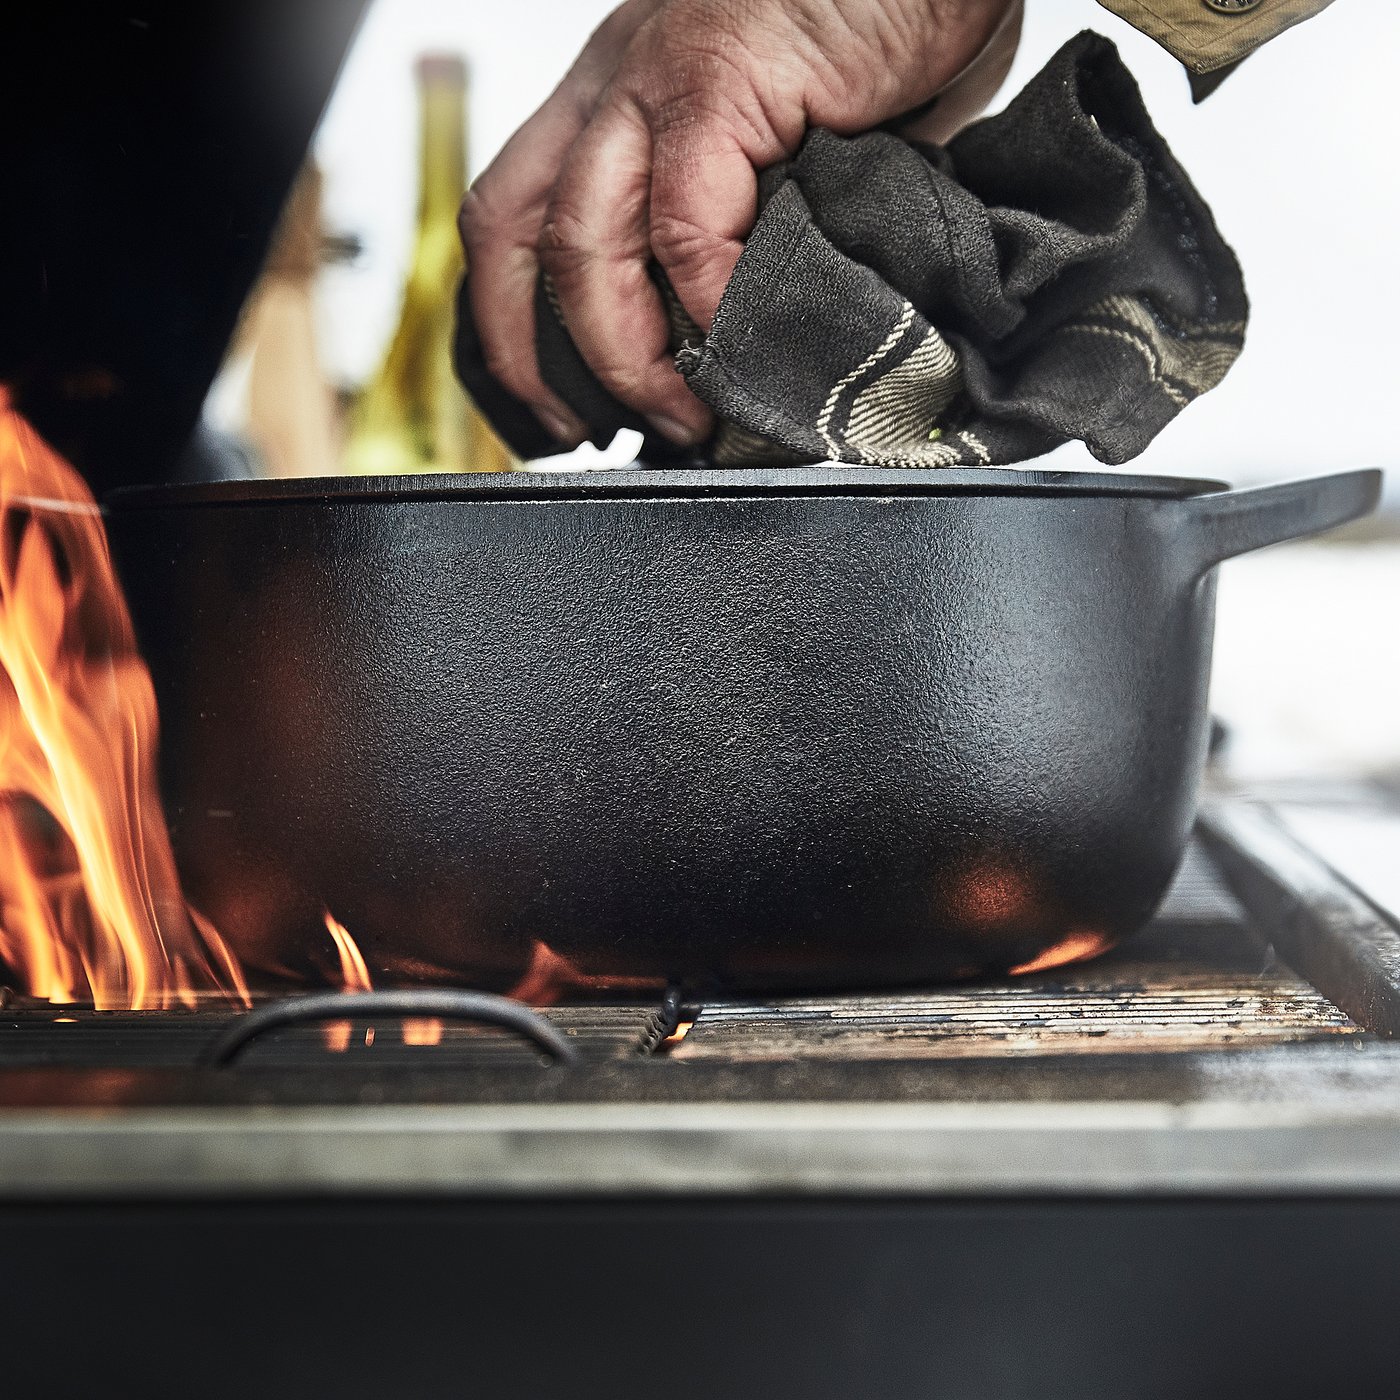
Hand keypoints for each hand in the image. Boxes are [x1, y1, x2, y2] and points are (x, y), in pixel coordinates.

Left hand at [460, 0, 1021, 448]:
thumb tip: (761, 333)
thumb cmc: (884, 23)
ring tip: (679, 415)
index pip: (516, 215)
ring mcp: (651, 75)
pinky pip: (682, 223)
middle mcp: (612, 82)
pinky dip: (706, 302)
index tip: (547, 399)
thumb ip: (760, 224)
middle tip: (577, 432)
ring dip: (621, 354)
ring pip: (577, 243)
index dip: (510, 320)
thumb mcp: (793, 141)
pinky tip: (740, 343)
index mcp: (618, 95)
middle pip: (508, 231)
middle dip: (524, 353)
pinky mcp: (717, 79)